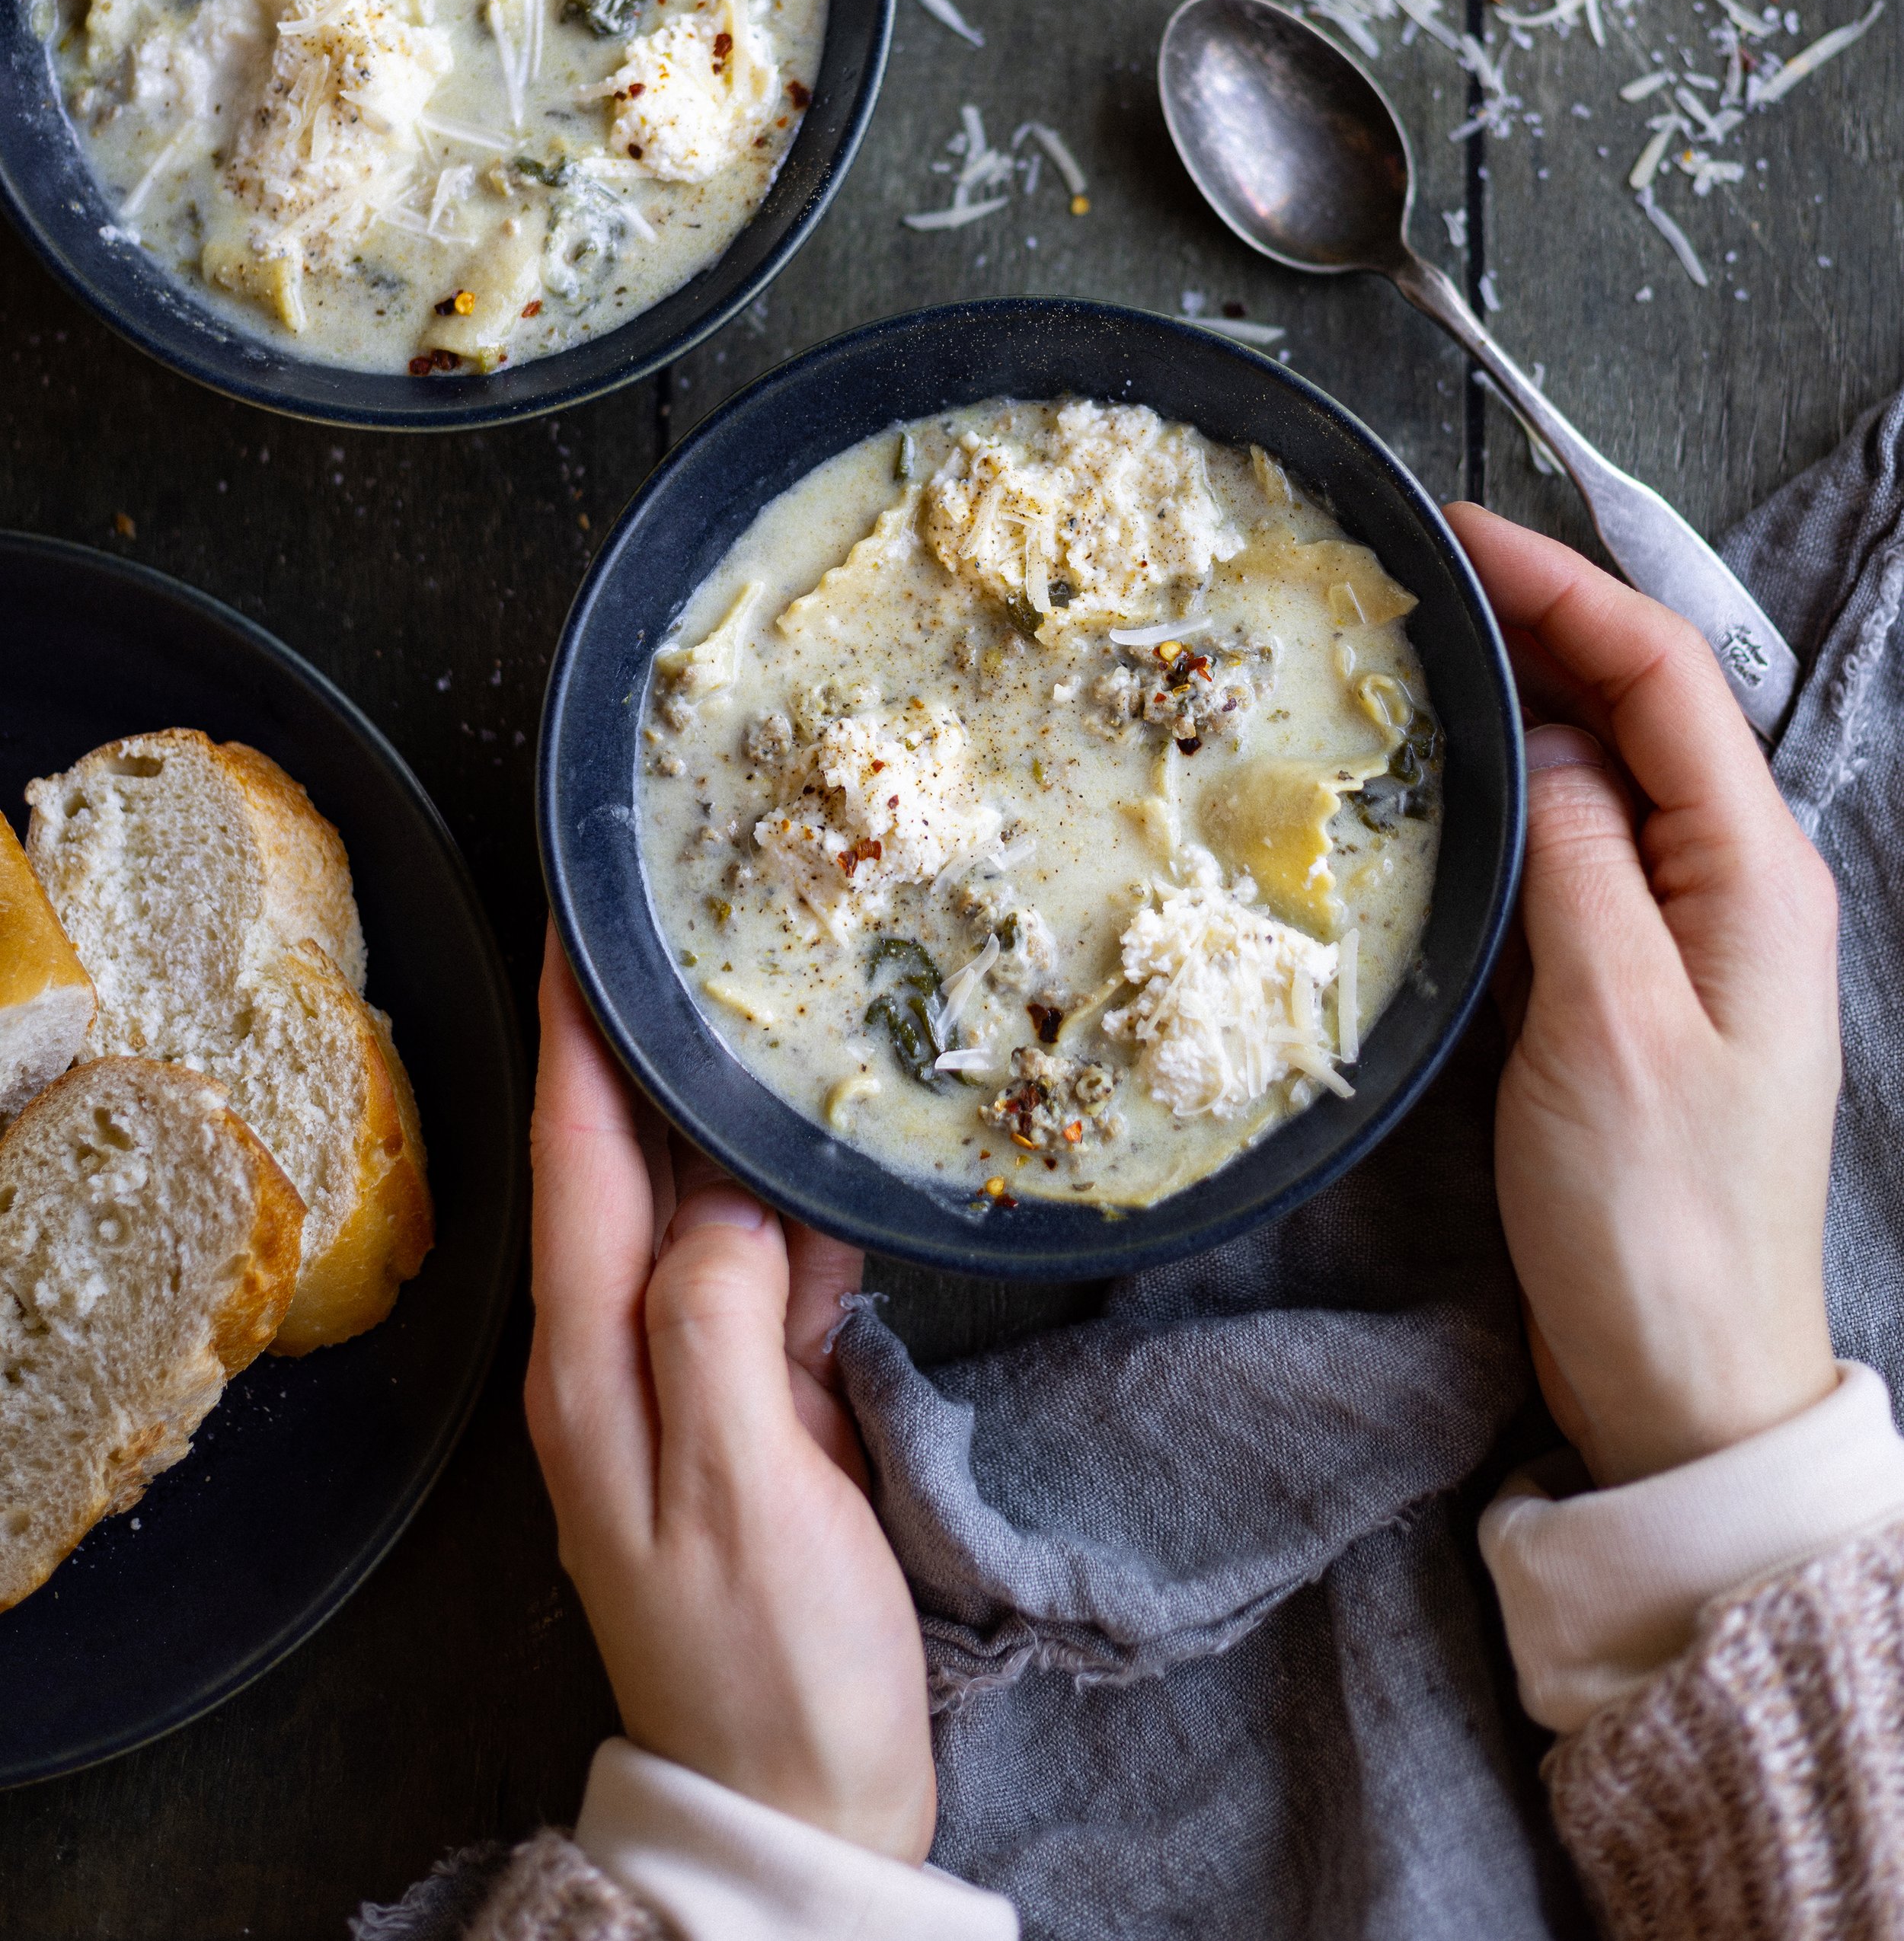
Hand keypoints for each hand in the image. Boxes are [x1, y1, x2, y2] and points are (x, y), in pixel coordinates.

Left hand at [524, 922, 936, 1860]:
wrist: (808, 1803)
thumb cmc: (770, 1666)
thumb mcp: (739, 1487)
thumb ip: (717, 1320)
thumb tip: (723, 1188)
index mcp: (592, 1369)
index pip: (571, 1160)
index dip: (571, 1036)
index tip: (569, 924)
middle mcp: (623, 1356)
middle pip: (626, 1165)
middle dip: (641, 1044)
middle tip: (678, 924)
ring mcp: (689, 1380)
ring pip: (704, 1206)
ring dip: (727, 1114)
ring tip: (761, 1004)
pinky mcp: (754, 1406)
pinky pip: (764, 1273)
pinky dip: (794, 1210)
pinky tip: (831, 1161)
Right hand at [1446, 505, 1841, 1488]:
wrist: (1684, 1385)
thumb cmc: (1657, 1222)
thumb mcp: (1607, 1024)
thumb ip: (1577, 861)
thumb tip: (1537, 742)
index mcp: (1754, 877)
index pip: (1663, 676)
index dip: (1561, 587)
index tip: (1455, 535)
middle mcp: (1735, 888)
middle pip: (1638, 708)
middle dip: (1536, 627)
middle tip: (1410, 583)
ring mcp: (1687, 940)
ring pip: (1602, 774)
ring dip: (1519, 705)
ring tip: (1411, 659)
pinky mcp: (1636, 990)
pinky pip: (1577, 854)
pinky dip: (1511, 798)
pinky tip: (1442, 790)